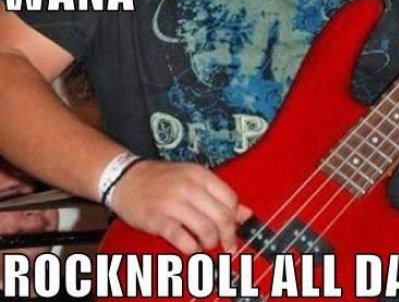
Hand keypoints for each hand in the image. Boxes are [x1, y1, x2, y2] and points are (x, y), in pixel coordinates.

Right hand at [110, 160, 251, 254]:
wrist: (127, 178)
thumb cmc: (161, 179)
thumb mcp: (192, 178)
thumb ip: (218, 195)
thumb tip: (245, 213)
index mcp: (199, 175)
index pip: (230, 198)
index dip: (235, 217)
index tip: (234, 227)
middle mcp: (188, 187)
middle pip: (222, 216)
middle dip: (228, 236)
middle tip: (226, 244)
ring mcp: (172, 203)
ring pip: (206, 230)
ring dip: (210, 243)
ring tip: (206, 244)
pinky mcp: (158, 220)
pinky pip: (183, 240)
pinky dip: (192, 249)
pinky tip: (191, 247)